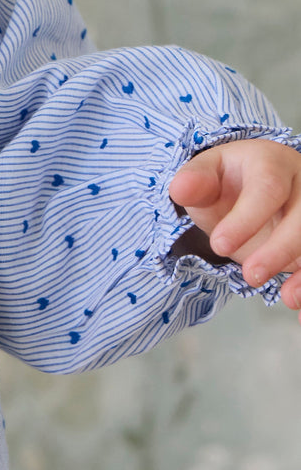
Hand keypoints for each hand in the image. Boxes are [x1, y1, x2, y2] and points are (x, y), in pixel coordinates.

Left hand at [168, 138, 300, 311]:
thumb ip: (196, 182)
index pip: (268, 187)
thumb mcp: (207, 177)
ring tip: (289, 297)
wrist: (249, 188)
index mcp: (271, 162)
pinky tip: (298, 306)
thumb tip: (180, 188)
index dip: (247, 218)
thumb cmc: (227, 183)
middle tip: (250, 276)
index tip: (219, 246)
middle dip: (281, 249)